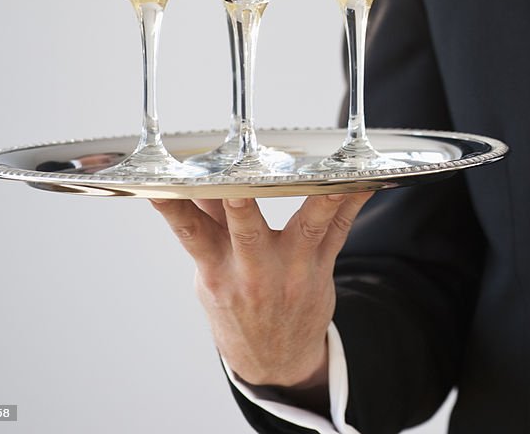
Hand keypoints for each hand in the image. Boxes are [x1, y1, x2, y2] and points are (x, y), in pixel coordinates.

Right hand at [151, 192, 372, 391]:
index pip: (191, 233)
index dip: (174, 208)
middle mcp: (253, 271)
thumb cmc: (239, 306)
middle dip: (242, 203)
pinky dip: (353, 202)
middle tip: (240, 173)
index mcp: (218, 270)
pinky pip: (340, 230)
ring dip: (321, 197)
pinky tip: (368, 179)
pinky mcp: (320, 268)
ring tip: (334, 171)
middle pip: (246, 230)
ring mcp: (291, 270)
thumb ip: (208, 222)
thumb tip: (195, 177)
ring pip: (308, 227)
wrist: (275, 359)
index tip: (161, 183)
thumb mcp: (212, 272)